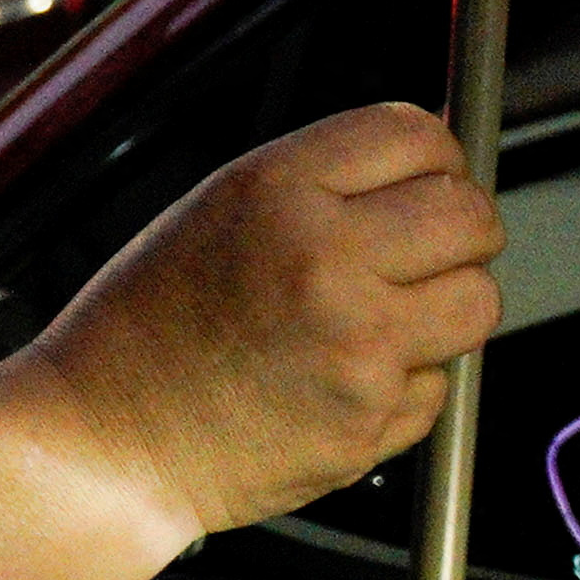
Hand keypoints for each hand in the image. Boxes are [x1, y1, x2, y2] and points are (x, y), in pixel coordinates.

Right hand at [3, 103, 506, 541]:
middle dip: (458, 234)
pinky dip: (406, 386)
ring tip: (378, 322)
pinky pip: (440, 385)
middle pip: (471, 217)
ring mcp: (355, 346)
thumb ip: (325, 182)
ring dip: (444, 310)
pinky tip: (338, 382)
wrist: (101, 442)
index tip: (429, 183)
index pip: (420, 137)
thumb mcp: (219, 209)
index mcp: (278, 188)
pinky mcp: (369, 422)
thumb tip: (434, 166)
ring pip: (478, 302)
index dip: (437, 159)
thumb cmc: (145, 329)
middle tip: (421, 256)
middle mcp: (325, 258)